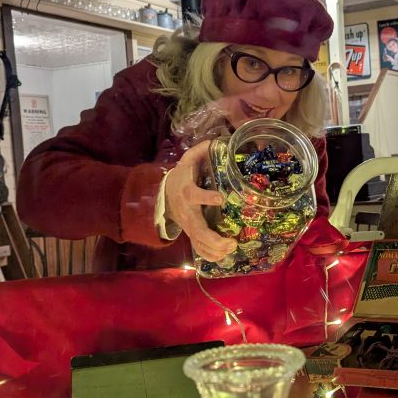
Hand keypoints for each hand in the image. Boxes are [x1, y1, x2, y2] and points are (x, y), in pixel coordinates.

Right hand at [163, 140, 237, 261]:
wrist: (166, 194)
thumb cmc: (183, 176)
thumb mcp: (188, 160)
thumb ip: (201, 151)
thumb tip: (217, 140)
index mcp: (187, 192)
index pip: (194, 195)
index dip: (206, 197)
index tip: (219, 198)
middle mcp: (188, 212)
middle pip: (198, 230)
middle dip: (214, 239)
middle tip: (231, 242)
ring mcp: (189, 226)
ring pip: (199, 243)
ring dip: (215, 250)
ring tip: (231, 249)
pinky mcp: (192, 234)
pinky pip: (200, 249)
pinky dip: (211, 255)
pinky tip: (224, 256)